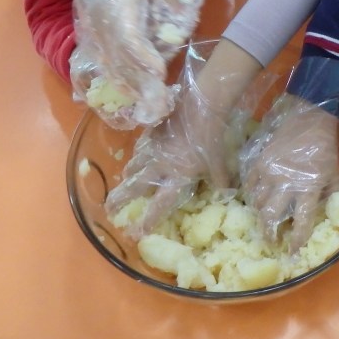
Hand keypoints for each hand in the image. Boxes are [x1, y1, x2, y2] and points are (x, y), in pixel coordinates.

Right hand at [72, 0, 202, 126]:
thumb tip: (187, 8)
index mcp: (116, 11)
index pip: (128, 40)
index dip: (142, 58)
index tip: (159, 73)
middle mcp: (102, 31)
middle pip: (120, 64)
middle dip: (142, 87)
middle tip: (161, 106)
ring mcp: (95, 41)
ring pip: (112, 72)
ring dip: (132, 93)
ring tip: (154, 110)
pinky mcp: (93, 47)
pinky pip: (104, 72)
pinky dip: (119, 88)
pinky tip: (133, 104)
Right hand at [104, 94, 229, 237]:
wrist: (199, 106)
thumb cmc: (211, 137)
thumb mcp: (219, 162)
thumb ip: (222, 179)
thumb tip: (230, 192)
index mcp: (176, 177)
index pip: (160, 204)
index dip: (149, 219)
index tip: (137, 232)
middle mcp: (159, 166)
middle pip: (134, 187)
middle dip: (120, 199)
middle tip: (109, 209)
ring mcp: (152, 149)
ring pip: (133, 166)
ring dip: (128, 176)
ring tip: (124, 181)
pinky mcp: (150, 133)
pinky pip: (139, 149)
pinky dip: (136, 156)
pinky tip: (138, 156)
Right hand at [240, 95, 338, 251]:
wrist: (310, 120)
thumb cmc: (325, 149)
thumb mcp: (334, 174)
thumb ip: (330, 194)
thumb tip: (327, 210)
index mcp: (307, 189)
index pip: (301, 222)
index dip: (296, 240)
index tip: (292, 251)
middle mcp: (286, 184)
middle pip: (271, 216)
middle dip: (269, 233)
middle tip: (270, 240)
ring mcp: (270, 173)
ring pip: (258, 202)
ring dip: (260, 214)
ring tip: (263, 219)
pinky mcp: (260, 162)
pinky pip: (250, 184)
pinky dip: (251, 194)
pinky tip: (255, 198)